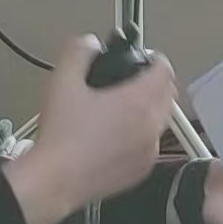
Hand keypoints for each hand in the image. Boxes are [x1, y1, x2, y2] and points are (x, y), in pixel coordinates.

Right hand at [6, 35, 177, 223]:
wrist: (54, 180)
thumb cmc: (60, 137)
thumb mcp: (63, 82)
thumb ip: (78, 52)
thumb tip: (89, 43)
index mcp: (138, 101)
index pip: (164, 70)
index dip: (155, 59)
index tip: (145, 59)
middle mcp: (150, 126)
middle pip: (168, 94)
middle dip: (155, 82)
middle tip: (134, 79)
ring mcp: (148, 150)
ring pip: (161, 120)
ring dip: (150, 109)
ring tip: (123, 106)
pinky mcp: (141, 170)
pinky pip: (151, 145)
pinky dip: (142, 135)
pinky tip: (117, 134)